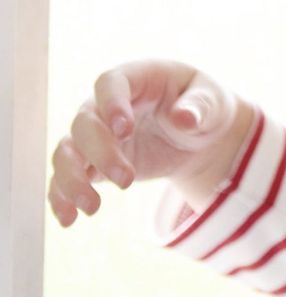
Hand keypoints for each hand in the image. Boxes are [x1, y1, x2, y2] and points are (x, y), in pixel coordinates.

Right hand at [47, 60, 246, 227]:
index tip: (124, 130)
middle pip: (85, 122)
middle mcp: (107, 104)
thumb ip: (200, 106)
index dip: (111, 104)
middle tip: (127, 180)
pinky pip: (66, 176)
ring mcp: (97, 134)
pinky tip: (68, 219)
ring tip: (93, 207)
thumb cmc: (206, 107)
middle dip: (100, 152)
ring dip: (73, 179)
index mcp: (138, 78)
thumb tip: (183, 118)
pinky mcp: (92, 162)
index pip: (110, 83)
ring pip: (67, 150)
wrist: (198, 137)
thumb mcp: (213, 102)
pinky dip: (61, 197)